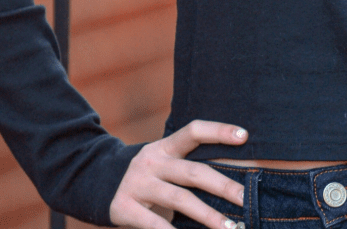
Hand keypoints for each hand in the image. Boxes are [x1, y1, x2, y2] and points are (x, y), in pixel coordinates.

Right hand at [109, 120, 247, 228]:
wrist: (98, 184)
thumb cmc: (149, 177)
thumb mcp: (165, 164)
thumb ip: (190, 168)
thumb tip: (234, 184)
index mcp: (165, 147)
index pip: (193, 130)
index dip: (218, 131)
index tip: (244, 136)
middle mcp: (151, 161)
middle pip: (193, 172)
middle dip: (223, 186)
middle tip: (245, 199)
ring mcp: (137, 184)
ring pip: (180, 199)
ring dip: (207, 215)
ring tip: (229, 227)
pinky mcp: (124, 207)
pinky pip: (152, 223)